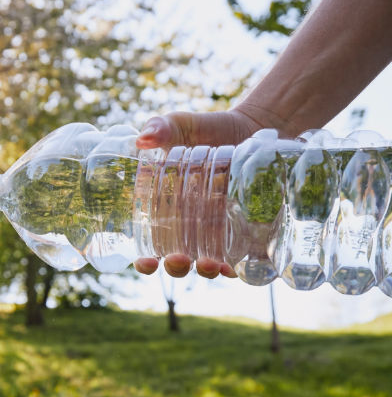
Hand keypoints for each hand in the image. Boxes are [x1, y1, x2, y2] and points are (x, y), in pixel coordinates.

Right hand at [132, 109, 264, 278]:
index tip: (146, 262)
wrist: (254, 127)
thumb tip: (143, 139)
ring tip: (210, 265)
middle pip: (178, 262)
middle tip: (179, 259)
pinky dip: (239, 267)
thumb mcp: (182, 125)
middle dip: (177, 267)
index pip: (149, 246)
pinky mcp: (248, 230)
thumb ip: (161, 128)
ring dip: (207, 270)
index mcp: (165, 211)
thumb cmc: (209, 129)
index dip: (145, 261)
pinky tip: (236, 267)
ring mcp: (219, 233)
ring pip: (209, 265)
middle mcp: (190, 229)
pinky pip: (242, 257)